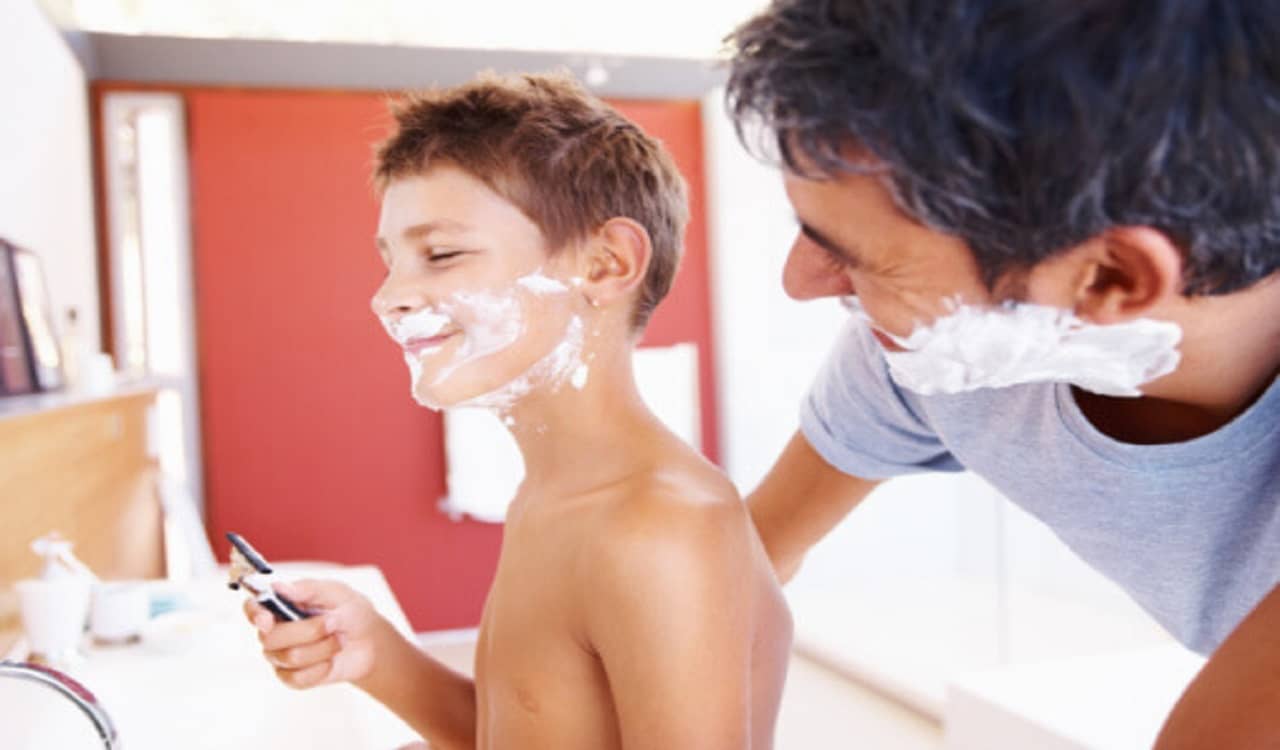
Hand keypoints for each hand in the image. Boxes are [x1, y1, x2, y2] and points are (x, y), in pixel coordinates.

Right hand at [242, 578, 388, 688]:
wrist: (370, 642)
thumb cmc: (351, 612)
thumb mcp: (337, 593)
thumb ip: (308, 589)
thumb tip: (278, 586)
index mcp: (281, 605)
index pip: (252, 608)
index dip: (254, 614)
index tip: (267, 619)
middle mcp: (275, 631)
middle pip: (271, 638)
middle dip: (310, 631)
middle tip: (333, 623)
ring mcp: (281, 656)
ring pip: (290, 657)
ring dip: (323, 648)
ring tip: (337, 640)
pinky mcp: (292, 677)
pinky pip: (298, 678)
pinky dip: (321, 667)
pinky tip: (331, 660)